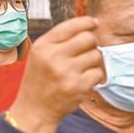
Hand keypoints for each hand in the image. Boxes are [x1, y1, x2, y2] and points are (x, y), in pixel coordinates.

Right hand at [7, 16, 105, 132]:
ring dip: (93, 61)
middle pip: (88, 38)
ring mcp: (67, 73)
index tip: (94, 23)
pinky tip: (83, 80)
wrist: (34, 110)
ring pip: (96, 55)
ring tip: (81, 68)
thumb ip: (59, 40)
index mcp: (43, 46)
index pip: (72, 25)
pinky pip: (98, 72)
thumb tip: (89, 24)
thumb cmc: (39, 79)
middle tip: (86, 50)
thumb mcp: (40, 54)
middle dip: (92, 42)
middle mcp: (54, 57)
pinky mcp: (78, 87)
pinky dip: (94, 76)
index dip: (87, 22)